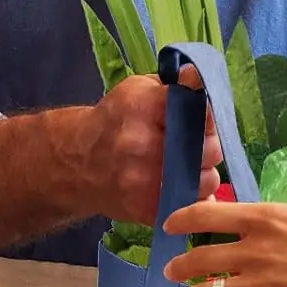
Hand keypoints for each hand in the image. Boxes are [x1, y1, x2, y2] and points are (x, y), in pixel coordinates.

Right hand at [80, 70, 221, 224]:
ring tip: (186, 167)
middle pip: (209, 149)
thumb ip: (176, 85)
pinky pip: (192, 203)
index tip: (204, 121)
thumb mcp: (138, 90)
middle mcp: (141, 144)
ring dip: (203, 174)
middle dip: (208, 147)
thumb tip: (203, 77)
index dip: (209, 118)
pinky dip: (192, 196)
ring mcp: (143, 181)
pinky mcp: (147, 209)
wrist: (77, 163)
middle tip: (196, 145)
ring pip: (206, 181)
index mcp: (140, 107)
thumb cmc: (115, 120)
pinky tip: (179, 186)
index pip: (199, 111)